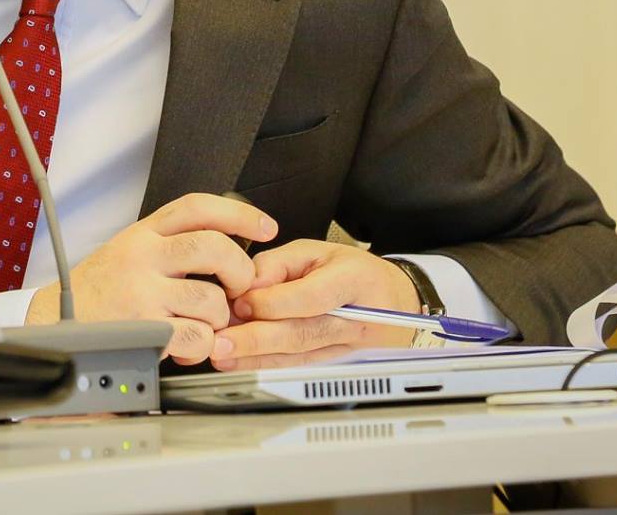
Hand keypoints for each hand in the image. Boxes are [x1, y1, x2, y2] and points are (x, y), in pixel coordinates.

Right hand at [25, 193, 276, 365]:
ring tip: (202, 324)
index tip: (266, 227)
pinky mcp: (144, 328)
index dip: (239, 214)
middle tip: (237, 288)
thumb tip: (226, 251)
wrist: (53, 323)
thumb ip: (169, 246)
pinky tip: (188, 346)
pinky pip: (198, 336)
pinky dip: (203, 346)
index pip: (198, 207)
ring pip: (213, 299)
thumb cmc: (95, 291)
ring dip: (218, 318)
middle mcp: (143, 255)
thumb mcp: (128, 251)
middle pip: (214, 247)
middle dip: (240, 271)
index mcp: (143, 232)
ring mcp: (143, 291)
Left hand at [212, 240, 422, 370]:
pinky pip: (300, 366)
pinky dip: (268, 366)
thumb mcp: (318, 251)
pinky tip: (242, 365)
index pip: (311, 297)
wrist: (394, 301)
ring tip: (224, 356)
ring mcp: (351, 348)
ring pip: (299, 356)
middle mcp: (357, 319)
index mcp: (354, 281)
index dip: (273, 303)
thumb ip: (278, 263)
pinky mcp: (339, 364)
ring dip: (257, 358)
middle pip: (303, 333)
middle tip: (222, 342)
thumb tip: (246, 284)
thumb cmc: (354, 272)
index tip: (241, 303)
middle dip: (257, 340)